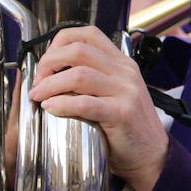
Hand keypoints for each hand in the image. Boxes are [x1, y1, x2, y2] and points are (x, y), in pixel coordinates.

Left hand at [28, 26, 168, 190]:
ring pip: (79, 74)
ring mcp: (126, 91)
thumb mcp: (114, 94)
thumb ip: (93, 80)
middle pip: (78, 51)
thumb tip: (52, 75)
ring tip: (38, 96)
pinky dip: (62, 103)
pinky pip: (85, 103)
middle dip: (49, 63)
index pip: (88, 34)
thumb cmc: (127, 128)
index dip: (60, 42)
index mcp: (122, 63)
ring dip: (50, 84)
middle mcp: (125, 72)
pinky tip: (50, 107)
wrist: (152, 156)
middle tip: (38, 81)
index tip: (47, 61)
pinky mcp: (123, 113)